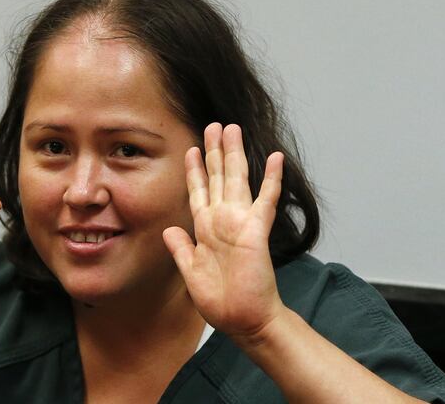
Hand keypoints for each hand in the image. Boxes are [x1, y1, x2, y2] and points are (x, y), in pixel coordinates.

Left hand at [163, 123, 284, 339]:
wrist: (244, 320)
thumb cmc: (221, 300)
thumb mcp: (190, 272)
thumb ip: (181, 248)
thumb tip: (169, 229)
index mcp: (206, 228)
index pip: (198, 192)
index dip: (194, 170)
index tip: (191, 149)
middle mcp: (223, 220)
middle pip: (217, 177)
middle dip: (214, 151)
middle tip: (214, 125)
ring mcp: (241, 222)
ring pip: (237, 179)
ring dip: (235, 154)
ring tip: (233, 129)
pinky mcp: (256, 231)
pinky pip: (265, 200)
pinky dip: (271, 179)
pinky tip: (275, 158)